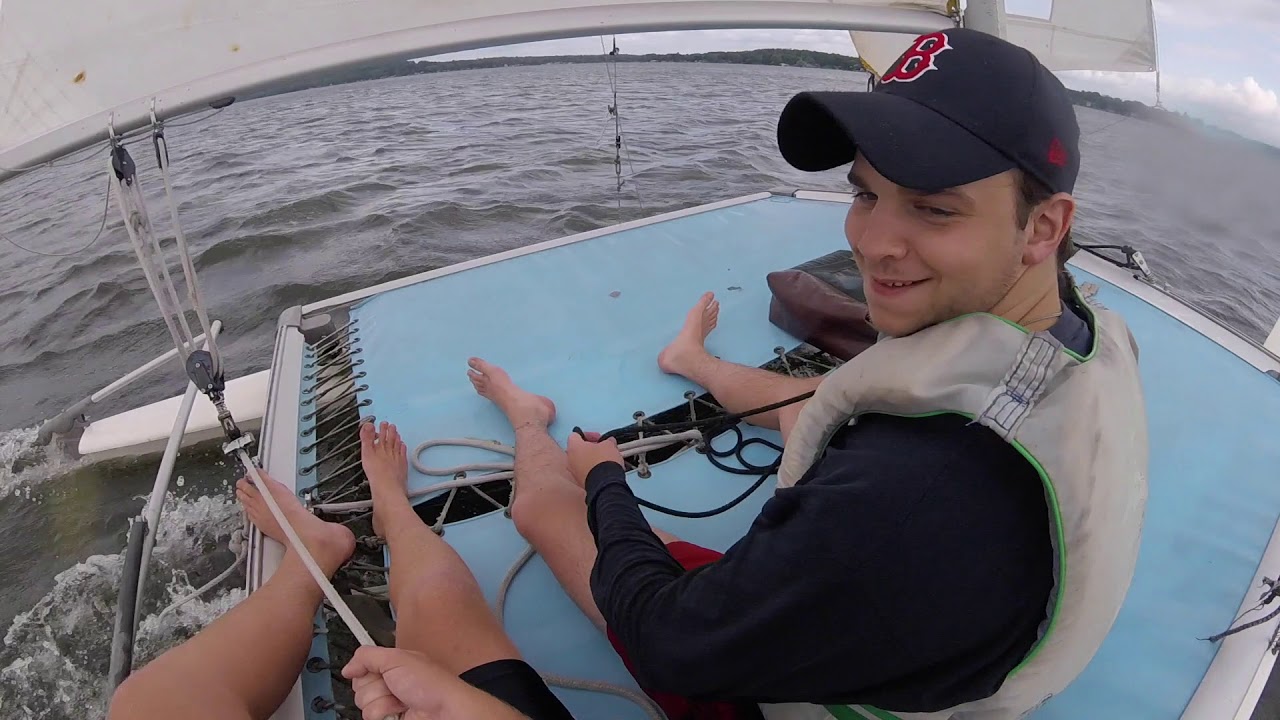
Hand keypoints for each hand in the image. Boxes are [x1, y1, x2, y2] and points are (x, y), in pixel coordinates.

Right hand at [342, 647, 529, 719]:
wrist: (443, 711)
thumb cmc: (431, 684)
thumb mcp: (397, 658)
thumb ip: (368, 656)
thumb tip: (349, 666)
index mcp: (392, 665)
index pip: (363, 667)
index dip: (365, 670)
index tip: (377, 671)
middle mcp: (390, 684)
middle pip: (360, 687)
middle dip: (376, 687)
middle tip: (395, 685)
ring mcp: (389, 703)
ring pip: (364, 704)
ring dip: (382, 701)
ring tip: (401, 700)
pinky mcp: (389, 718)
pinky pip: (371, 718)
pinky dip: (384, 714)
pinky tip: (400, 711)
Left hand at [566, 431, 623, 487]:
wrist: (605, 484)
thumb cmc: (603, 462)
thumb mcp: (609, 445)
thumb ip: (607, 441)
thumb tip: (609, 442)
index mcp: (573, 447)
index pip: (575, 435)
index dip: (588, 435)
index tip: (598, 438)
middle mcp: (570, 460)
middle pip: (578, 449)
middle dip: (590, 448)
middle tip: (602, 448)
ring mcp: (574, 473)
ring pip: (581, 462)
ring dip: (592, 460)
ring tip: (605, 460)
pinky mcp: (581, 482)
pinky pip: (586, 472)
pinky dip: (593, 470)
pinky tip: (604, 471)